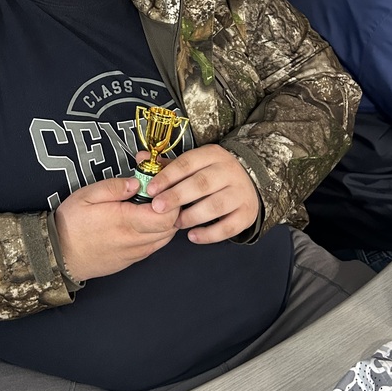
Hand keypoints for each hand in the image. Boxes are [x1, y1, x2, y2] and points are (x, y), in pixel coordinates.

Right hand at [54, 176, 178, 280]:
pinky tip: (144, 221)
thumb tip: (137, 182)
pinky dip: (158, 232)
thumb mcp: (87, 195)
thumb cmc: (71, 224)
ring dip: (166, 220)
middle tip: (158, 194)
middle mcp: (135, 240)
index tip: (158, 187)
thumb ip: (114, 187)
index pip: (166, 214)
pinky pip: (155, 246)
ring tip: (150, 206)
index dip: (169, 198)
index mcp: (125, 221)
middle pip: (171, 226)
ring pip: (166, 237)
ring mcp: (135, 253)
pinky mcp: (133, 260)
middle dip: (171, 207)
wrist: (59, 256)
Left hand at [143, 146, 259, 243]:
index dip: (168, 176)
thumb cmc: (212, 173)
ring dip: (192, 216)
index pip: (188, 163)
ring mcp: (240, 193)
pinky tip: (192, 235)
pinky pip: (228, 227)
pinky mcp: (247, 214)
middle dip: (176, 196)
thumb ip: (168, 165)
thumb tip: (141, 158)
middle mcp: (229, 171)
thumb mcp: (194, 163)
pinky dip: (209, 234)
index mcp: (212, 155)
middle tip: (157, 208)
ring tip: (176, 223)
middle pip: (202, 183)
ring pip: (216, 205)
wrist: (250, 180)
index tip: (150, 189)